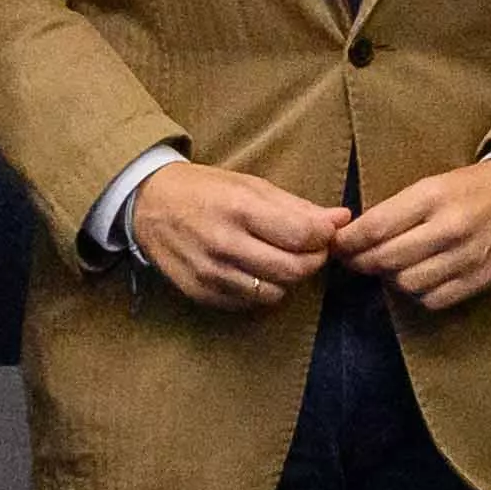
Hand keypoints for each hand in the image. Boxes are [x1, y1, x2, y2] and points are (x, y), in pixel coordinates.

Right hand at [124, 159, 344, 311]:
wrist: (148, 205)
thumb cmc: (206, 190)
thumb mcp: (251, 186)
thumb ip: (298, 206)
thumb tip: (342, 219)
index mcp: (239, 209)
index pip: (301, 236)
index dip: (324, 238)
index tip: (325, 232)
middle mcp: (224, 244)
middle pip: (293, 270)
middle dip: (312, 261)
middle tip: (310, 250)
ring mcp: (211, 274)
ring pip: (274, 293)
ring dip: (287, 279)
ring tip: (280, 259)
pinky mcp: (201, 294)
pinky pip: (249, 304)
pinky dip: (261, 290)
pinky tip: (254, 271)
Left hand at [339, 155, 490, 312]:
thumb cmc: (468, 188)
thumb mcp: (431, 184)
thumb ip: (395, 210)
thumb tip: (354, 237)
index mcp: (433, 196)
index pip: (376, 227)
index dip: (348, 242)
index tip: (337, 246)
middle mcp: (449, 228)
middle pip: (387, 258)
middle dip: (362, 262)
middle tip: (354, 260)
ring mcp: (466, 257)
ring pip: (407, 283)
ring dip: (390, 278)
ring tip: (390, 267)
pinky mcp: (478, 280)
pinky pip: (433, 300)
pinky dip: (417, 294)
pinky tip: (417, 278)